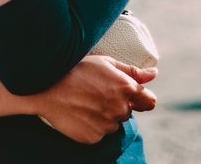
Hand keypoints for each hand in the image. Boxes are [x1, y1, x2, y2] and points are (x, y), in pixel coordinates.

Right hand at [29, 56, 157, 144]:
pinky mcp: (94, 137)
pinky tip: (79, 113)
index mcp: (126, 89)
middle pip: (127, 112)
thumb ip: (132, 71)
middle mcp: (120, 109)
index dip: (141, 98)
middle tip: (96, 94)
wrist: (46, 87)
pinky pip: (99, 133)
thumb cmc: (75, 69)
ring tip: (85, 102)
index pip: (149, 101)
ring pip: (113, 123)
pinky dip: (92, 126)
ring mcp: (107, 125)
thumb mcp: (105, 62)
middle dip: (117, 105)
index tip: (132, 97)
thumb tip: (154, 74)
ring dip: (104, 116)